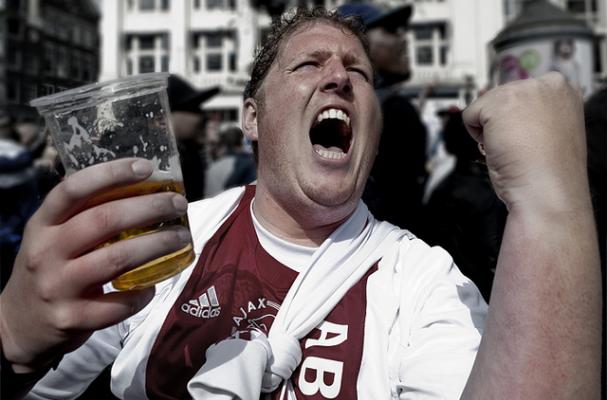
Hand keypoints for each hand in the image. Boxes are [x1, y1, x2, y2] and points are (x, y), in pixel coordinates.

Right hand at [0, 158, 189, 372]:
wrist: (19, 325)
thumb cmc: (50, 268)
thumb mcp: (53, 237)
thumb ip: (84, 215)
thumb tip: (143, 188)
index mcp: (43, 224)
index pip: (73, 189)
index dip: (111, 174)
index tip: (147, 167)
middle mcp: (46, 252)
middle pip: (103, 221)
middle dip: (148, 208)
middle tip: (178, 205)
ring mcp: (58, 287)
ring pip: (116, 259)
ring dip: (157, 245)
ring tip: (181, 237)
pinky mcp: (72, 318)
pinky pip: (117, 305)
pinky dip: (142, 294)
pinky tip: (153, 285)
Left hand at [463, 72, 587, 214]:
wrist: (546, 189)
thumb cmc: (550, 172)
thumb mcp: (548, 131)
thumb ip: (531, 115)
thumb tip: (505, 112)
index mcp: (563, 91)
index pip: (521, 94)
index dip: (515, 119)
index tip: (524, 136)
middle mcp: (547, 85)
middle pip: (501, 97)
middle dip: (502, 124)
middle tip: (519, 147)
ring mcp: (523, 90)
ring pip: (486, 105)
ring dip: (491, 130)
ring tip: (513, 148)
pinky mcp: (500, 101)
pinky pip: (470, 114)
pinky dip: (476, 135)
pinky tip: (500, 146)